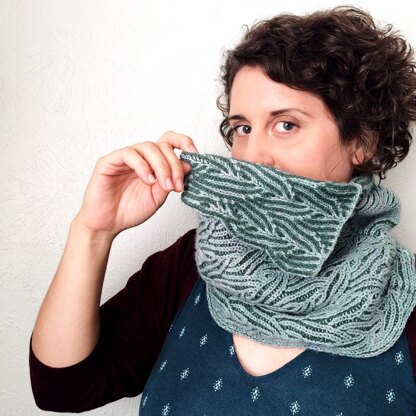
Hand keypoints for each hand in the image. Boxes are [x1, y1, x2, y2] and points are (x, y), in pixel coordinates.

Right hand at [73, 131, 198, 237]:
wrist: (108, 224)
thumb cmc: (130, 210)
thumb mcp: (158, 196)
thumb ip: (171, 179)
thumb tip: (189, 164)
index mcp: (153, 162)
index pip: (170, 141)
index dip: (184, 143)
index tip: (195, 156)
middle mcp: (140, 156)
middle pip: (163, 145)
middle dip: (174, 165)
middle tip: (176, 186)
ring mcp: (124, 157)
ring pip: (148, 147)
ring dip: (161, 166)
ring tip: (164, 186)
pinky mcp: (109, 161)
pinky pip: (129, 154)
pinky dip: (142, 166)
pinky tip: (148, 180)